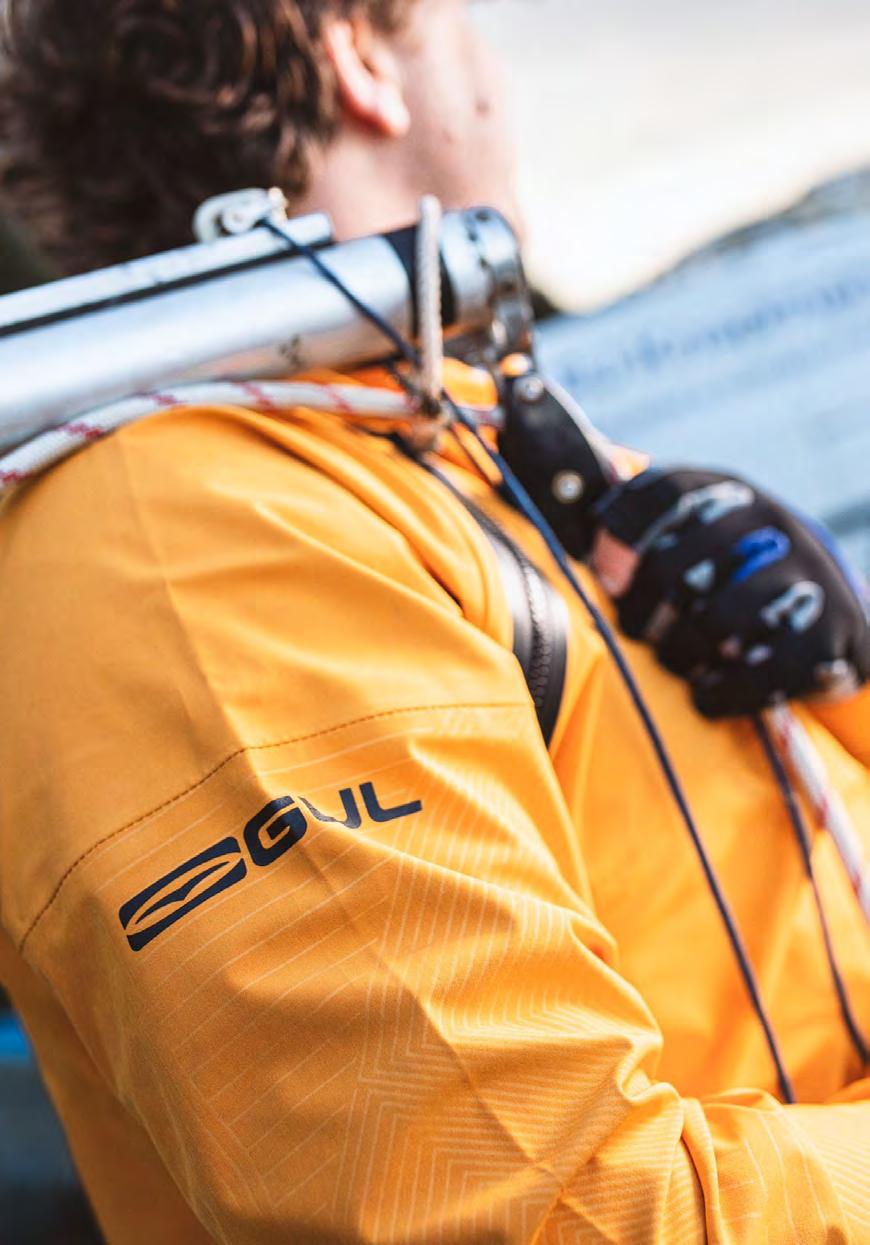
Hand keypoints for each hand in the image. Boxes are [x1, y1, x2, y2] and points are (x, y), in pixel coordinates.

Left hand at [591, 468, 869, 717]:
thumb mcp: (690, 531)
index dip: (622, 533)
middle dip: (642, 613)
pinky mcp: (828, 634)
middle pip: (677, 567)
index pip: (664, 492)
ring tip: (677, 659)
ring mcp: (805, 576)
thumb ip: (632, 525)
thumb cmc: (729, 570)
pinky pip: (760, 674)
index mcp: (726, 492)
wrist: (824, 607)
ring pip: (717, 621)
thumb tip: (578, 536)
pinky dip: (720, 692)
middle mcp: (769, 523)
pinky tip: (707, 692)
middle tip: (639, 631)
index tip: (608, 577)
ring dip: (680, 654)